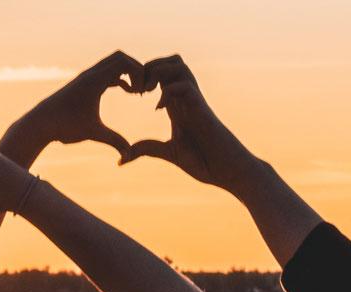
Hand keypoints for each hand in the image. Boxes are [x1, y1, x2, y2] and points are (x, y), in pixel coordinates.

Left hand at [12, 50, 147, 159]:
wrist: (40, 123)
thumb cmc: (64, 127)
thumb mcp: (93, 133)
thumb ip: (114, 141)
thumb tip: (130, 155)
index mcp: (94, 81)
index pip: (124, 62)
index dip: (139, 74)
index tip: (142, 93)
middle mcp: (90, 74)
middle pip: (120, 57)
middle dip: (136, 70)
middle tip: (143, 88)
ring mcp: (87, 77)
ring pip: (113, 63)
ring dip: (128, 72)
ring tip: (136, 91)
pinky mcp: (85, 83)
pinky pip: (107, 71)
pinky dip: (120, 76)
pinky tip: (126, 91)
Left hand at [123, 56, 261, 193]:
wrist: (228, 171)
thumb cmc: (204, 162)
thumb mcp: (169, 153)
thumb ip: (148, 150)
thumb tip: (122, 159)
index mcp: (177, 105)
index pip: (161, 74)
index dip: (143, 76)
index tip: (130, 93)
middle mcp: (186, 98)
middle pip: (170, 61)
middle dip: (149, 67)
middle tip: (137, 90)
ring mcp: (195, 101)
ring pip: (178, 65)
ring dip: (158, 72)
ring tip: (147, 93)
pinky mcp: (202, 109)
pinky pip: (185, 86)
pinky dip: (168, 91)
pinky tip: (159, 109)